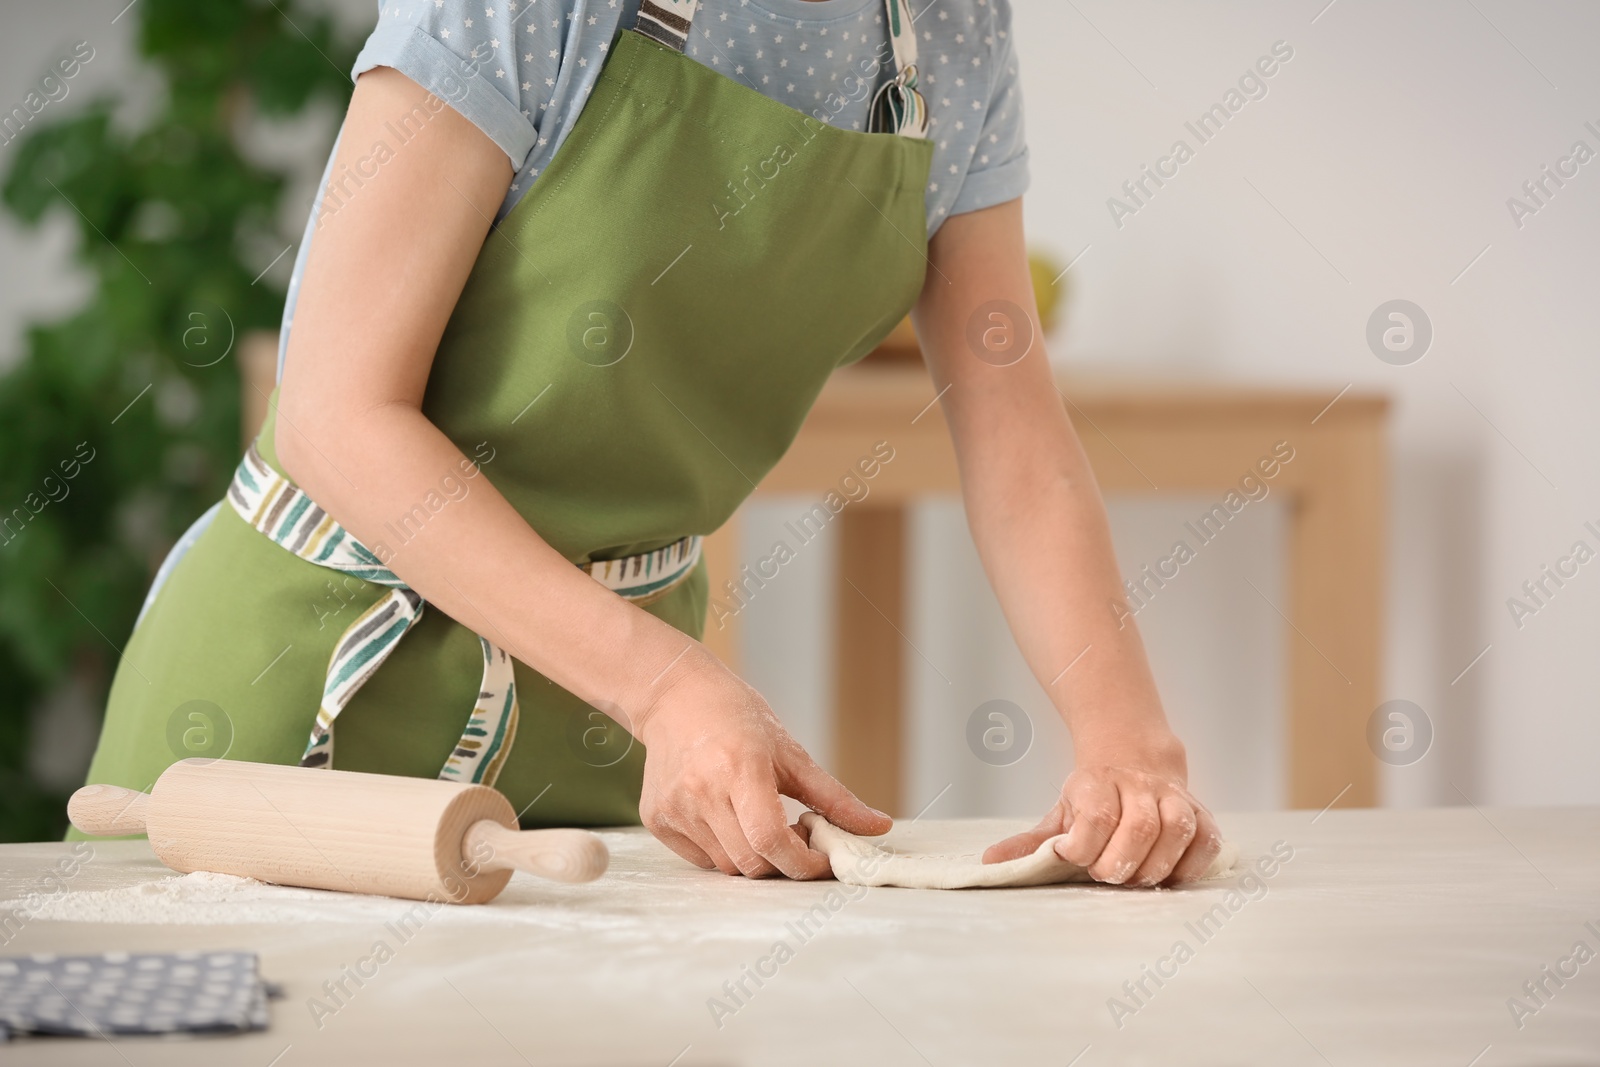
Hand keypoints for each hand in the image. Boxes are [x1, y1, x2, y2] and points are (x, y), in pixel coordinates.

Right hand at [633, 653, 890, 878]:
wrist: (675, 697)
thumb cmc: (738, 718)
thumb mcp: (791, 752)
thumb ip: (834, 797)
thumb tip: (879, 828)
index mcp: (739, 769)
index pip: (770, 840)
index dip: (803, 862)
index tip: (823, 857)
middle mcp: (701, 792)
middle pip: (751, 863)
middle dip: (784, 862)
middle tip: (797, 834)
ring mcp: (675, 809)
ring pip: (727, 866)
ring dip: (755, 858)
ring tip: (763, 821)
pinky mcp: (656, 819)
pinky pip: (701, 858)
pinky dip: (725, 850)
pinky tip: (730, 818)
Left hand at [982, 731, 1220, 885]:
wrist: (1134, 758)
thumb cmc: (1094, 799)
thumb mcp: (1059, 814)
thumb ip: (1031, 842)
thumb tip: (990, 863)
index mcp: (1097, 783)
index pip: (1097, 815)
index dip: (1084, 845)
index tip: (1072, 857)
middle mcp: (1139, 786)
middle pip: (1140, 825)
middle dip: (1121, 861)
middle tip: (1106, 874)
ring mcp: (1174, 797)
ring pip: (1178, 828)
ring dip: (1157, 864)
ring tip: (1136, 878)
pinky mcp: (1201, 813)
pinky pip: (1207, 839)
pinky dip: (1191, 864)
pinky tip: (1169, 875)